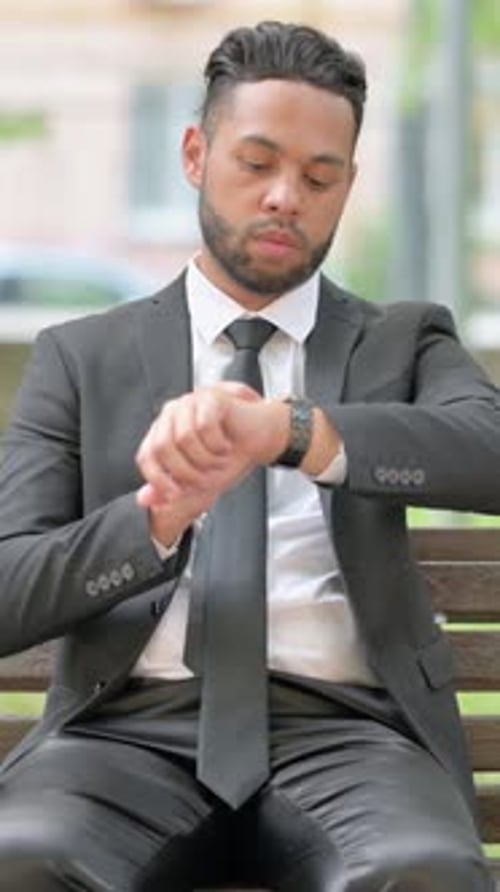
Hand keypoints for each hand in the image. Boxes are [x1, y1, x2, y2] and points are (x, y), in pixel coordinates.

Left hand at [135, 383, 288, 546]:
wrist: (260, 440)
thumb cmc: (229, 457)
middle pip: (162, 448)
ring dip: (206, 459)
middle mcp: (172, 414)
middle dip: (187, 472)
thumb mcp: (196, 482)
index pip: (146, 456)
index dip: (159, 479)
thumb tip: (144, 499)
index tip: (176, 494)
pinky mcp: (210, 398)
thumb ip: (169, 490)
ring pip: (184, 438)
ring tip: (219, 460)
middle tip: (207, 479)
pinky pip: (205, 426)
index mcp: (162, 431)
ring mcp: (190, 402)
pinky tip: (227, 445)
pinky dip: (218, 444)